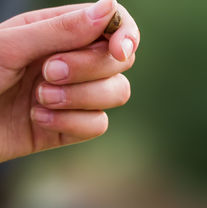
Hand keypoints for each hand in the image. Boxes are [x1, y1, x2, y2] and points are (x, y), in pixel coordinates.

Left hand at [0, 0, 138, 161]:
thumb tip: (109, 7)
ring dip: (80, 98)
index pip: (113, 24)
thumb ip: (62, 29)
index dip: (125, 35)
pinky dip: (70, 123)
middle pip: (119, 62)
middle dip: (89, 70)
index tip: (117, 50)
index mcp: (57, 31)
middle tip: (47, 72)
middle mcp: (71, 60)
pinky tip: (37, 119)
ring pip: (117, 93)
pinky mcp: (71, 127)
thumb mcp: (12, 46)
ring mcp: (74, 94)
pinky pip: (98, 125)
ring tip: (40, 99)